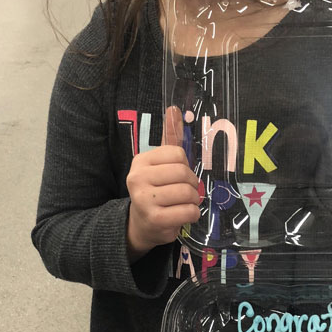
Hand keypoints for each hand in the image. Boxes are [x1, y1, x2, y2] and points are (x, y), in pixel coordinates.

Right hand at [126, 106, 200, 260]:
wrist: (140, 224)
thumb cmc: (155, 190)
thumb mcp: (160, 163)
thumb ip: (169, 137)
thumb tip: (174, 107)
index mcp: (140, 161)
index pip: (178, 154)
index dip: (186, 167)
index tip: (178, 177)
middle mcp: (138, 178)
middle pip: (184, 174)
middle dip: (192, 185)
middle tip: (185, 193)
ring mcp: (145, 199)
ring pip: (188, 193)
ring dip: (193, 201)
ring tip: (182, 204)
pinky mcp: (155, 219)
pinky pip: (189, 211)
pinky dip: (192, 214)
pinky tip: (182, 215)